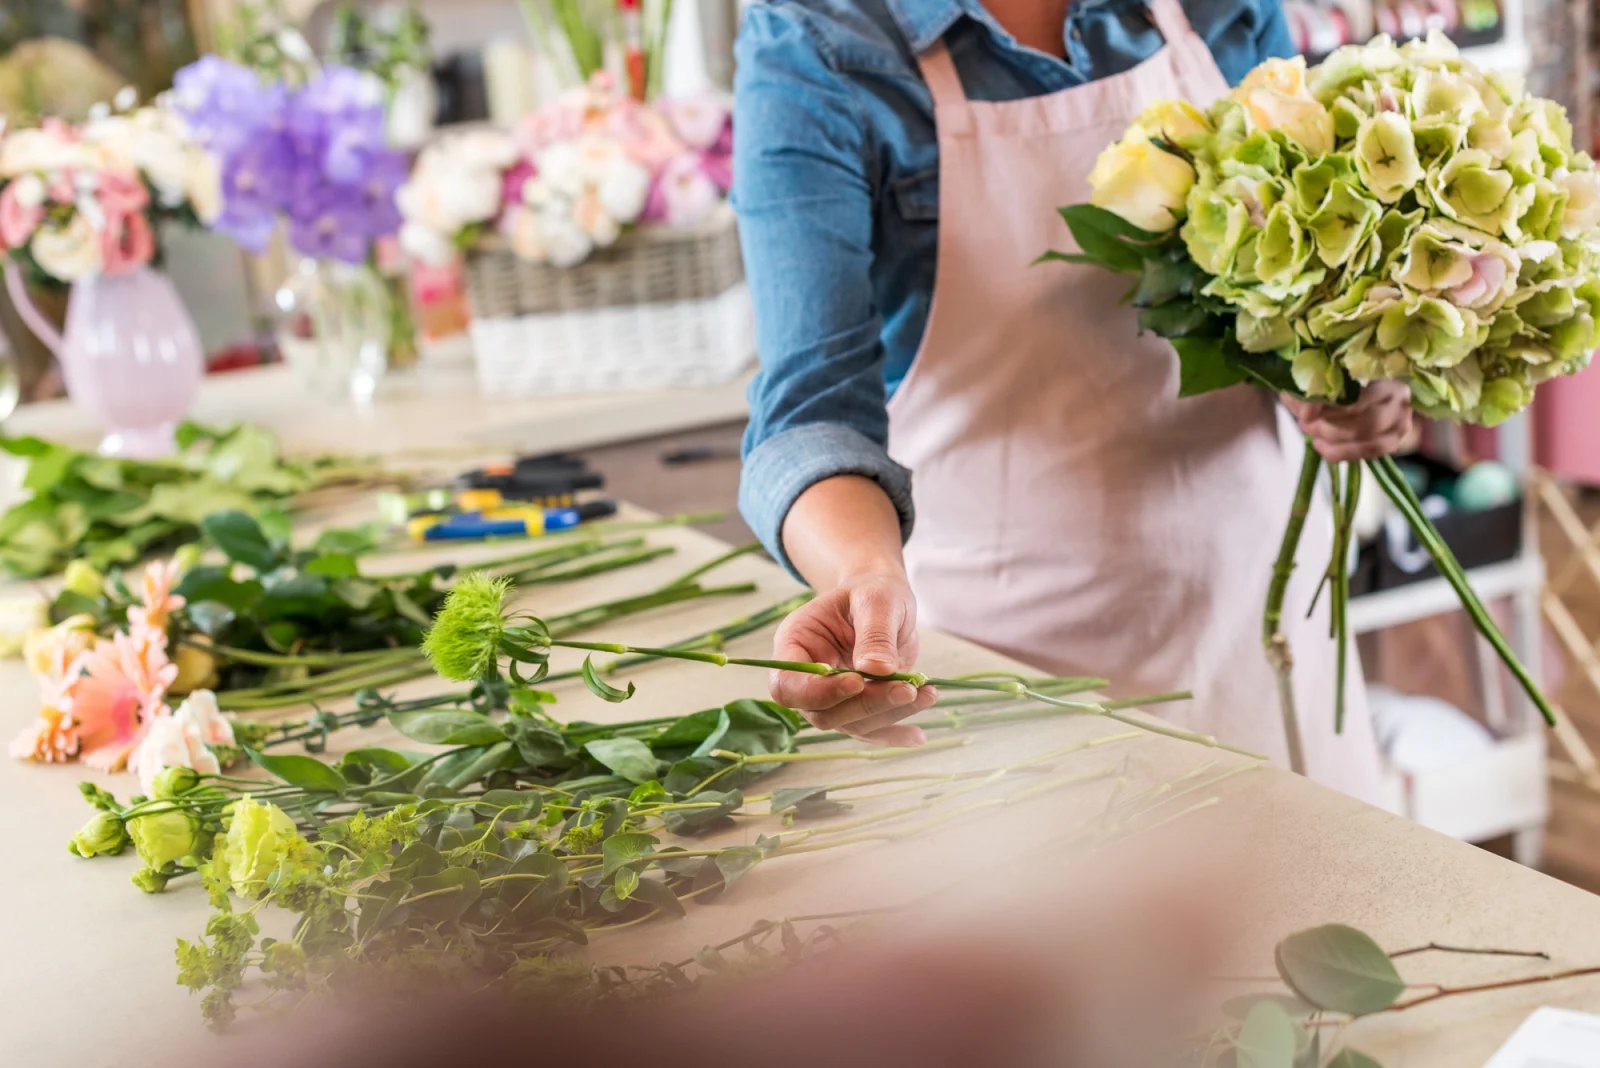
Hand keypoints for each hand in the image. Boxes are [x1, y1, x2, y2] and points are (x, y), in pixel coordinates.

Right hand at [767, 570, 936, 745]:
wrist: (883, 598)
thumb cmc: (873, 591)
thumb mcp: (877, 600)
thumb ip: (874, 634)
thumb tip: (877, 671)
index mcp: (795, 643)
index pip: (788, 685)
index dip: (819, 692)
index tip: (858, 681)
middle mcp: (806, 677)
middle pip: (821, 712)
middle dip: (865, 704)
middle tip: (907, 689)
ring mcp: (830, 696)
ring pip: (849, 724)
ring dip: (888, 715)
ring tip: (926, 695)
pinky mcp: (856, 706)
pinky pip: (869, 729)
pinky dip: (894, 733)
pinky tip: (918, 735)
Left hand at [1283, 380, 1413, 462]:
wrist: (1369, 397)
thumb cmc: (1341, 383)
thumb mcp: (1324, 379)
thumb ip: (1310, 387)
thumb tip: (1296, 399)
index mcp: (1381, 369)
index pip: (1357, 389)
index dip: (1328, 403)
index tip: (1304, 413)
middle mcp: (1398, 393)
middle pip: (1363, 415)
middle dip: (1328, 425)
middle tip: (1305, 425)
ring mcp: (1401, 418)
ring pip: (1366, 435)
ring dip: (1332, 440)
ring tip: (1312, 435)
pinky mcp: (1395, 439)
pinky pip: (1368, 451)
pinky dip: (1341, 452)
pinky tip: (1322, 446)